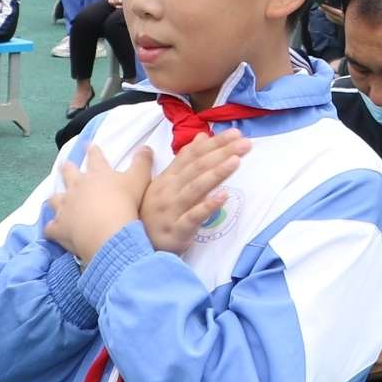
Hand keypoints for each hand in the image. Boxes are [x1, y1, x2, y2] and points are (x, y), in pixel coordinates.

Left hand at [43, 145, 152, 261]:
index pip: (95, 158)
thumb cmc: (125, 203)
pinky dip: (52, 228)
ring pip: (55, 199)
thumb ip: (142, 162)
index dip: (92, 151)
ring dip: (55, 198)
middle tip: (64, 164)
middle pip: (69, 174)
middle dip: (67, 168)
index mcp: (97, 175)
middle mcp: (77, 187)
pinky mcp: (60, 227)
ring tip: (54, 197)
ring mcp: (66, 207)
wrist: (108, 231)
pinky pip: (51, 227)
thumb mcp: (139, 179)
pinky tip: (52, 230)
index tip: (88, 144)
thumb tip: (145, 146)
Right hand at [141, 131, 247, 254]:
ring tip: (236, 161)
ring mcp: (172, 210)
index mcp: (168, 178)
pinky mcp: (177, 231)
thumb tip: (201, 137)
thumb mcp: (166, 183)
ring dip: (216, 173)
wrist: (137, 247)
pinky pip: (193, 217)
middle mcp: (169, 190)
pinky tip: (224, 196)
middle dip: (221, 153)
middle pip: (197, 168)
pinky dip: (208, 206)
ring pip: (195, 188)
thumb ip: (183, 160)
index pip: (192, 155)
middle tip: (244, 143)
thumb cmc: (156, 213)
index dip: (214, 143)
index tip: (235, 133)